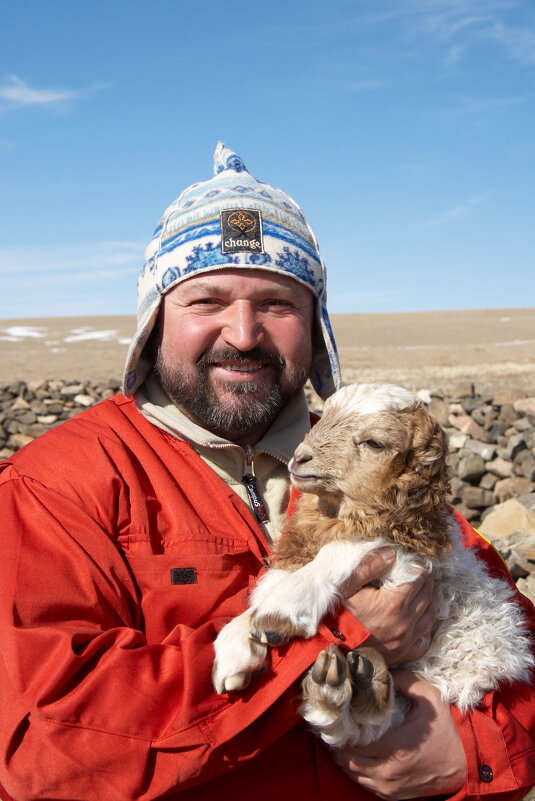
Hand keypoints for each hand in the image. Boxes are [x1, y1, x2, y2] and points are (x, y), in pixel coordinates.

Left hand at [333, 670, 466, 799]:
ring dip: (343, 758)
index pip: (355, 742)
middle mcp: (388, 771)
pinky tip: (354, 755)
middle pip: (348, 760)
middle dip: (338, 744)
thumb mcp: (431, 699)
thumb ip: (406, 681)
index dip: (343, 730)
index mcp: (395, 747)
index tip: (338, 716)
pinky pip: (363, 784)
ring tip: (340, 740)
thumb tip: (384, 672)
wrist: (462, 766)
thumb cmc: (445, 731)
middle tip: (334, 727)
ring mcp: (389, 786)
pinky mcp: (391, 795)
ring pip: (352, 774)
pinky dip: (354, 771)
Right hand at [343, 562, 437, 665]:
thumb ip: (369, 567)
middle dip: (427, 581)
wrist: (328, 649)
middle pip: (428, 597)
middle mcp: (404, 624)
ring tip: (425, 591)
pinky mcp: (401, 655)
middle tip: (423, 572)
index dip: (420, 567)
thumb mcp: (346, 585)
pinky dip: (426, 629)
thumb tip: (391, 554)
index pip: (418, 579)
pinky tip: (420, 621)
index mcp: (393, 604)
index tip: (417, 561)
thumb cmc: (335, 615)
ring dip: (431, 602)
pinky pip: (424, 642)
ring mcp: (404, 642)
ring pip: (430, 618)